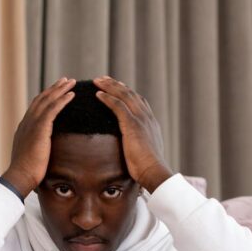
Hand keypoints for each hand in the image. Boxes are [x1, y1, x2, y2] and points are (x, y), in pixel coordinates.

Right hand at [2, 77, 76, 196]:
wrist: (20, 176)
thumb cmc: (26, 173)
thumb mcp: (31, 157)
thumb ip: (36, 149)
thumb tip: (43, 153)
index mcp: (24, 128)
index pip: (36, 107)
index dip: (46, 97)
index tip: (56, 91)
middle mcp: (27, 122)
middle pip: (42, 99)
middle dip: (54, 89)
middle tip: (66, 80)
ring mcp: (32, 124)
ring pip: (47, 101)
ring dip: (60, 90)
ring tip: (71, 82)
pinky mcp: (39, 128)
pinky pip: (53, 109)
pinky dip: (62, 100)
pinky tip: (72, 94)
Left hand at [93, 76, 173, 192]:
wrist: (154, 171)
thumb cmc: (148, 168)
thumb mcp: (146, 152)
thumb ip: (141, 145)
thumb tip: (135, 148)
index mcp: (151, 123)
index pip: (138, 101)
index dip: (127, 92)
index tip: (117, 86)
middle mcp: (147, 117)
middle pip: (130, 94)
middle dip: (116, 85)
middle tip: (103, 79)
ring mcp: (140, 119)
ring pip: (124, 96)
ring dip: (109, 87)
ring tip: (97, 81)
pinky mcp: (132, 124)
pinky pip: (118, 106)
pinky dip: (107, 98)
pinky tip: (98, 94)